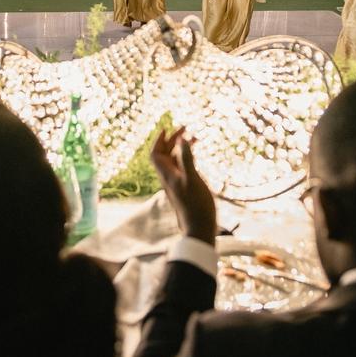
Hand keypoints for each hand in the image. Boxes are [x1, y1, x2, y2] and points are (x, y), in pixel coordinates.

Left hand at [151, 129, 216, 244]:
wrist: (199, 228)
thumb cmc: (196, 204)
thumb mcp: (192, 179)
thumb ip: (187, 159)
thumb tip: (181, 139)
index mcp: (167, 175)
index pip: (155, 154)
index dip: (159, 140)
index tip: (166, 129)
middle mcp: (169, 178)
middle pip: (165, 154)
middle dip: (173, 140)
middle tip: (185, 128)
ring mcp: (178, 183)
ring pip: (175, 160)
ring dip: (182, 148)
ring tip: (195, 138)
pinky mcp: (186, 188)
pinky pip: (183, 168)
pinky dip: (188, 158)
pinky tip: (197, 155)